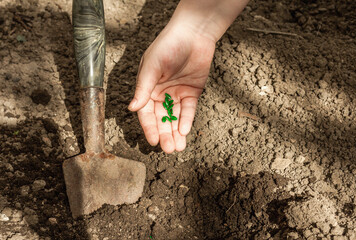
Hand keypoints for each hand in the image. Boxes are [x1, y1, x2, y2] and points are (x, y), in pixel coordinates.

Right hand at [128, 23, 215, 152]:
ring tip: (178, 147)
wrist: (194, 33)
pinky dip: (187, 120)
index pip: (146, 113)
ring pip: (175, 117)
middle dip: (165, 134)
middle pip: (161, 118)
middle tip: (168, 150)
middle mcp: (161, 93)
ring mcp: (177, 93)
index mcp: (147, 88)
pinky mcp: (192, 92)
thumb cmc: (168, 45)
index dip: (149, 127)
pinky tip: (185, 131)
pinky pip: (189, 109)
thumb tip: (132, 108)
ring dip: (176, 132)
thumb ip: (143, 87)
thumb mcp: (152, 66)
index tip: (153, 141)